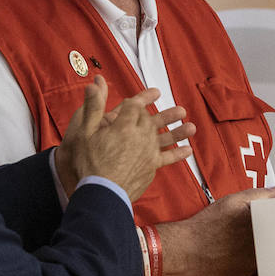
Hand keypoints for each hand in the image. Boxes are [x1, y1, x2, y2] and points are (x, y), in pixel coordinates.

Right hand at [56, 76, 193, 200]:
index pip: (135, 107)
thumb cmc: (89, 163)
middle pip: (151, 120)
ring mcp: (148, 152)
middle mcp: (139, 136)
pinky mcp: (151, 167)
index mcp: (123, 125)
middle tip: (175, 110)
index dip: (141, 99)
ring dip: (177, 130)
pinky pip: (167, 158)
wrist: (101, 192)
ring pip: (165, 136)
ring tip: (191, 126)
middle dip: (161, 114)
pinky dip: (178, 154)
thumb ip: (93, 107)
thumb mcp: (84, 131)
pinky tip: (188, 150)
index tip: (150, 95)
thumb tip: (95, 83)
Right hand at [156, 186, 274, 275]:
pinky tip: (234, 251)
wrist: (186, 249)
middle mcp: (261, 246)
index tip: (273, 217)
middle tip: (249, 228)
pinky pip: (254, 264)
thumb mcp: (232, 201)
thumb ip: (258, 194)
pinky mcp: (246, 273)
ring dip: (260, 246)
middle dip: (269, 232)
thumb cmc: (205, 226)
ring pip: (266, 252)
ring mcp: (255, 262)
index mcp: (262, 226)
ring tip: (239, 239)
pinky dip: (248, 257)